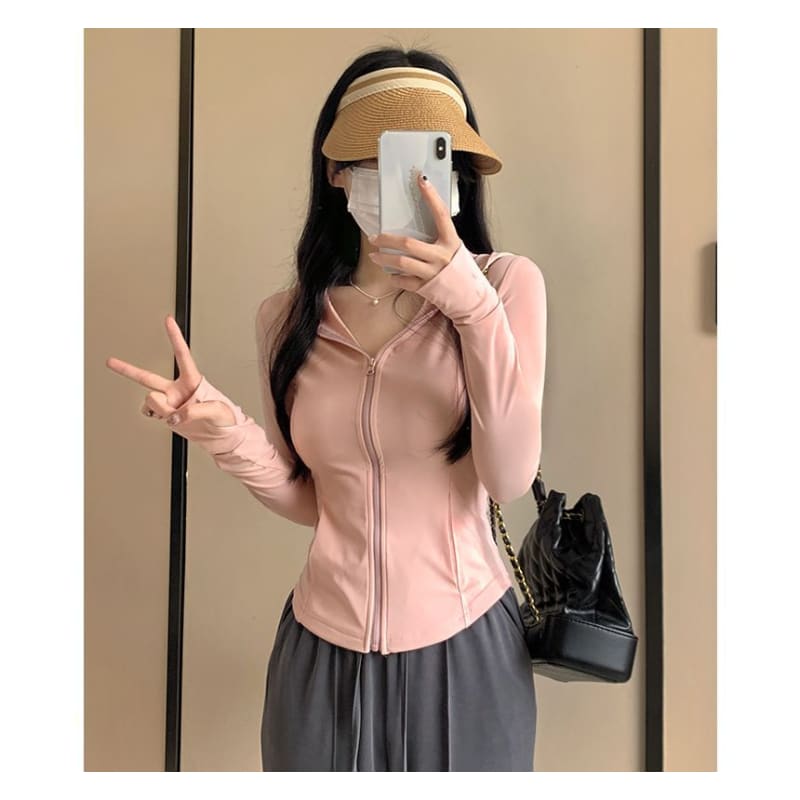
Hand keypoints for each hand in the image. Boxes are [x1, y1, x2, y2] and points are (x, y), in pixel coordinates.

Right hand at [106, 314, 235, 427]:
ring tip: (178, 416)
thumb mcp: (216, 411)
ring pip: (151, 401)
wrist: (220, 435)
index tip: (168, 320)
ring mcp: (169, 401)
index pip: (182, 355)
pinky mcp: (165, 413)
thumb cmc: (225, 418)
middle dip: (126, 369)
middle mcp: (177, 389)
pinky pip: (150, 412)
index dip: (175, 337)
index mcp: (192, 381)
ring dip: (161, 409)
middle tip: (110, 362)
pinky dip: (156, 415)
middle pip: (147, 377)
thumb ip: (193, 411)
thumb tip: (172, 416)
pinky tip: (169, 418)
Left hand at [366, 172, 462, 291]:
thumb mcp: (454, 248)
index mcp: (451, 242)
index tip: (421, 180)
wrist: (471, 296)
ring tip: (374, 256)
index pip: (440, 214)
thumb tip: (417, 222)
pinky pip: (404, 281)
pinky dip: (395, 277)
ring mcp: (433, 273)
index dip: (431, 196)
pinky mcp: (426, 288)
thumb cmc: (460, 269)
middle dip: (388, 240)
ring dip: (384, 259)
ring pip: (402, 263)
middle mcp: (442, 257)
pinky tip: (391, 273)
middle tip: (375, 237)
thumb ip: (439, 237)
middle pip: (409, 244)